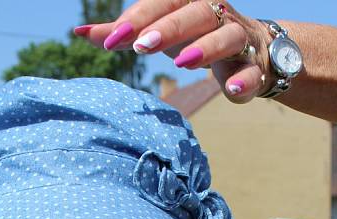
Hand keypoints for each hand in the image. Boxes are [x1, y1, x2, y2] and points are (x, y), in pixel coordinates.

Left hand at [74, 0, 272, 101]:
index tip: (112, 40)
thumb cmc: (198, 37)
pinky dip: (244, 80)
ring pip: (227, 36)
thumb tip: (80, 32)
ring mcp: (239, 39)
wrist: (256, 51)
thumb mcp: (161, 32)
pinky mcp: (255, 66)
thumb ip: (125, 32)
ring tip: (181, 63)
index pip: (163, 2)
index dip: (138, 18)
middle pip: (195, 13)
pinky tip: (231, 91)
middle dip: (168, 27)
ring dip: (206, 47)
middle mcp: (217, 13)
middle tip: (141, 46)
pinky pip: (253, 71)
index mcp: (190, 1)